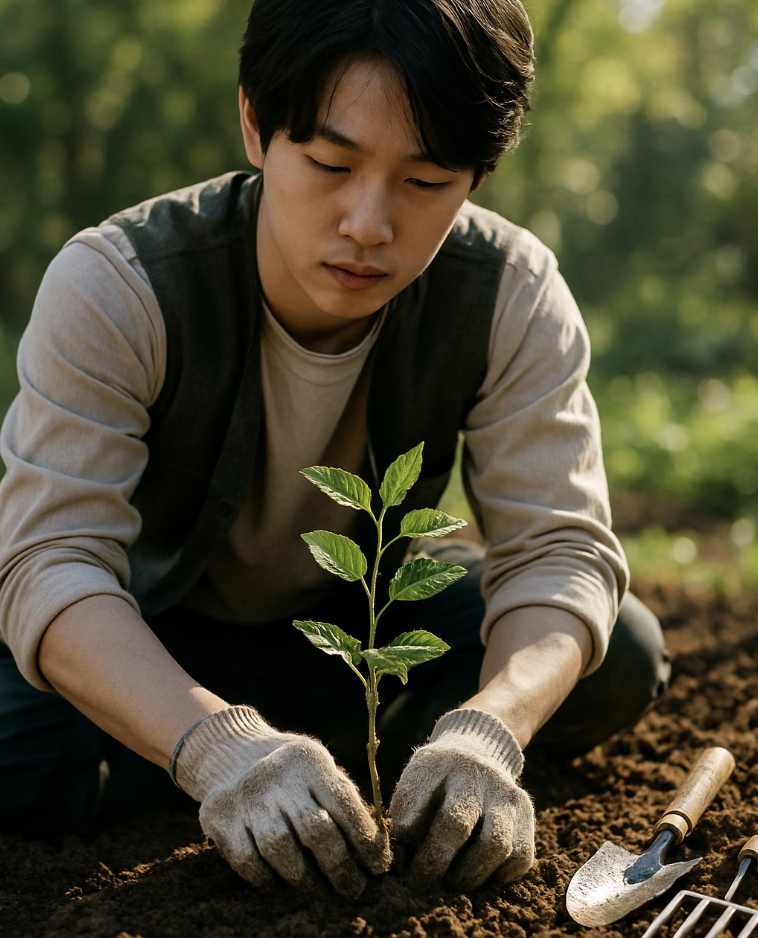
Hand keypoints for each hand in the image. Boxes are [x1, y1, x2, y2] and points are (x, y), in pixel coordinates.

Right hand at [172, 705, 389, 896]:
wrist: (234, 753)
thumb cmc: (294, 775)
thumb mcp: (319, 771)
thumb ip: (344, 802)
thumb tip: (378, 852)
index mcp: (309, 760)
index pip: (345, 804)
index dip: (366, 841)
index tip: (378, 868)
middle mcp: (277, 774)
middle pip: (315, 829)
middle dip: (340, 867)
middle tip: (353, 889)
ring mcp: (246, 795)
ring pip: (280, 848)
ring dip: (305, 879)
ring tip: (320, 890)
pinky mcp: (219, 816)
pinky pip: (248, 861)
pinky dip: (268, 879)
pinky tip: (282, 883)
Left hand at [389, 708, 533, 889]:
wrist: (478, 752)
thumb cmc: (436, 779)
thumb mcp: (414, 780)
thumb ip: (405, 811)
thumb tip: (401, 854)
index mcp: (439, 763)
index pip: (418, 796)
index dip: (407, 831)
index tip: (400, 853)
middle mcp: (476, 774)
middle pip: (457, 822)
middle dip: (435, 860)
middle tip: (423, 878)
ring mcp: (505, 793)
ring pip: (496, 845)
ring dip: (470, 874)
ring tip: (454, 880)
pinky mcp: (526, 814)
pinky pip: (520, 857)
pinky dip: (499, 876)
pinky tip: (482, 872)